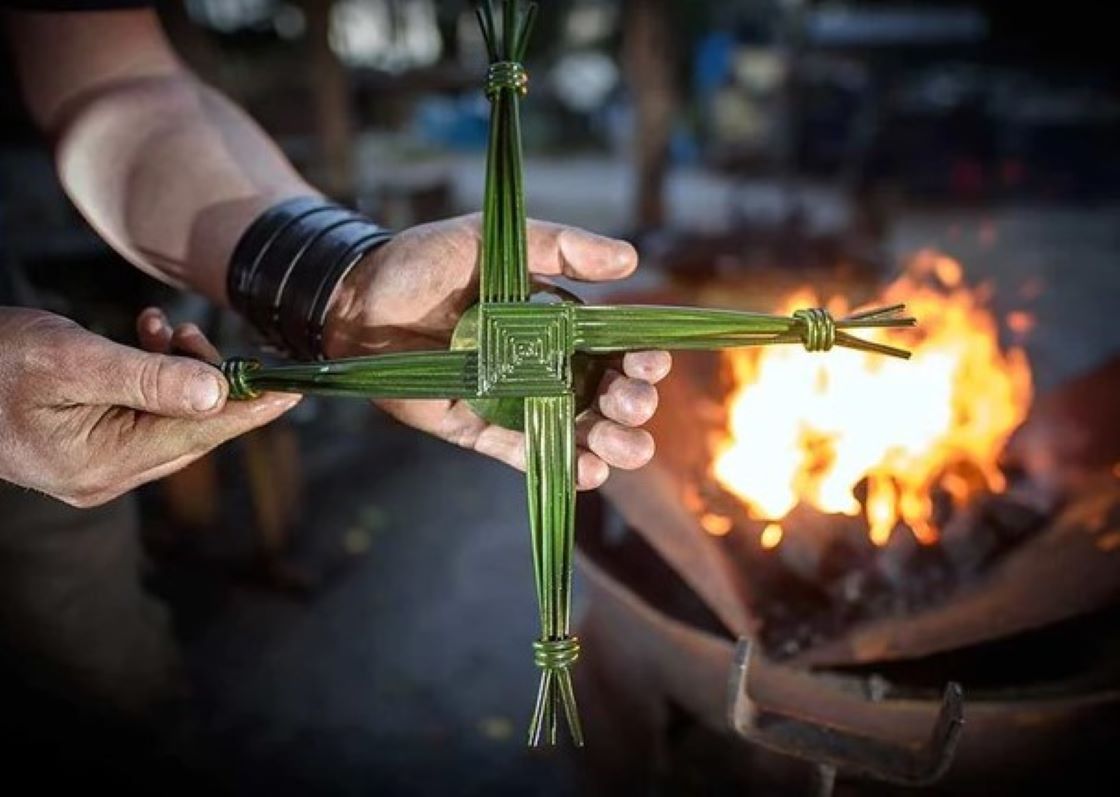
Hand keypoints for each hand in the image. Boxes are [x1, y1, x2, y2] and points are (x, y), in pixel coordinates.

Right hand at [0, 307, 298, 506]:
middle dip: (210, 380)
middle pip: (191, 429)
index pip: (201, 434)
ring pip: (170, 417)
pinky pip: (144, 414)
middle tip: (196, 337)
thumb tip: (218, 393)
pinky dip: (152, 375)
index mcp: (103, 465)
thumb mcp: (69, 359)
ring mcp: (97, 467)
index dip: (252, 408)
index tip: (296, 388)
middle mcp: (106, 477)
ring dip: (178, 370)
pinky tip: (144, 336)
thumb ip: (145, 377)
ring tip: (161, 329)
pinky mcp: (90, 448)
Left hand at [323, 214, 670, 488]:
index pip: (614, 345)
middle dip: (630, 404)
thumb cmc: (425, 262)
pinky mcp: (479, 429)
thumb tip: (629, 258)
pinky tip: (586, 472)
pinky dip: (558, 467)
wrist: (357, 299)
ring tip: (619, 448)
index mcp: (555, 322)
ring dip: (607, 445)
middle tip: (630, 403)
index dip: (640, 358)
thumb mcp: (495, 240)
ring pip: (575, 432)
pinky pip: (524, 454)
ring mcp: (513, 401)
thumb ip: (558, 246)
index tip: (650, 362)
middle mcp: (542, 365)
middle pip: (605, 395)